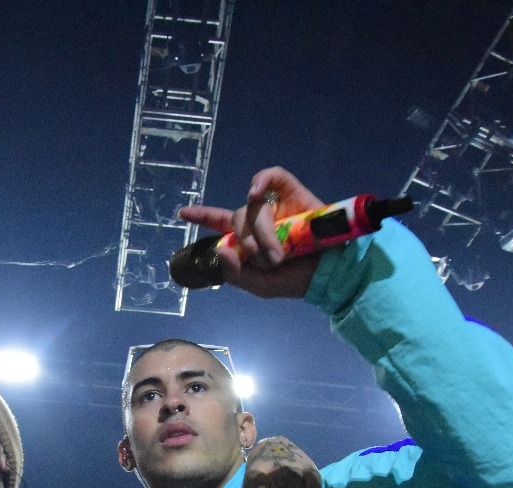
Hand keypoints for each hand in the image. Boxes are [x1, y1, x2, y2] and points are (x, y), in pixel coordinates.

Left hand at [179, 166, 324, 298]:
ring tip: (278, 254)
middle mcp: (259, 220)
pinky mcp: (292, 192)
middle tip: (267, 261)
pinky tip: (255, 193)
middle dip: (248, 242)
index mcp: (248, 240)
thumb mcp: (260, 286)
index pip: (221, 224)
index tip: (183, 213)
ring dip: (262, 233)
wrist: (329, 273)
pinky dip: (261, 180)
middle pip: (237, 218)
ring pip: (253, 208)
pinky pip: (273, 176)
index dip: (203, 216)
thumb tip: (220, 249)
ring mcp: (275, 205)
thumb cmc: (295, 280)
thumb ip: (236, 274)